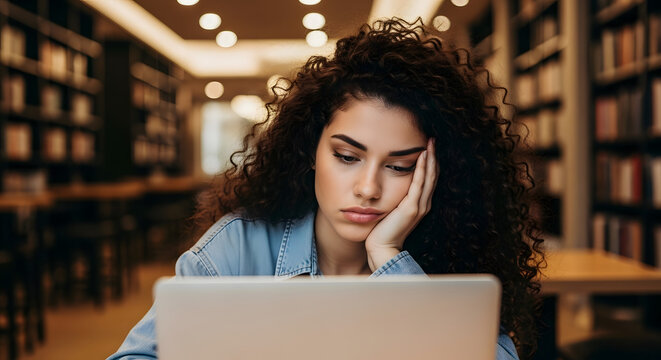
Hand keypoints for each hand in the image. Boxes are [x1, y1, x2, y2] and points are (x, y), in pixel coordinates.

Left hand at [365, 138, 438, 270]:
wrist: (381, 248)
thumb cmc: (381, 231)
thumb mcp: (390, 210)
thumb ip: (393, 198)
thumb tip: (386, 184)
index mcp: (419, 204)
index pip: (428, 179)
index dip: (429, 163)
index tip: (427, 147)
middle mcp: (423, 204)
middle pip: (432, 176)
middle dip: (433, 157)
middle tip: (432, 139)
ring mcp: (419, 206)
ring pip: (429, 177)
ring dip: (430, 159)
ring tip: (430, 143)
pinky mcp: (411, 207)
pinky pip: (419, 183)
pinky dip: (422, 169)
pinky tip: (423, 156)